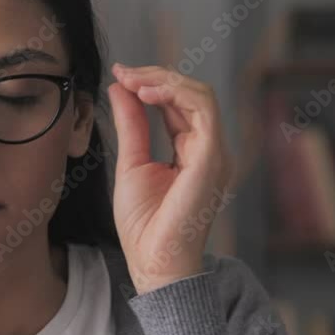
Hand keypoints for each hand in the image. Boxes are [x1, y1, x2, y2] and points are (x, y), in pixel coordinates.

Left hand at [106, 64, 232, 293]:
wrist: (153, 262)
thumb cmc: (144, 224)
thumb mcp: (131, 162)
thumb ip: (132, 124)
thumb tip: (122, 88)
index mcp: (192, 151)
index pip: (179, 104)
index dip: (151, 83)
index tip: (121, 74)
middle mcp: (209, 149)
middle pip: (191, 94)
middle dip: (156, 76)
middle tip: (125, 72)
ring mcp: (214, 153)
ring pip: (200, 95)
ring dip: (164, 80)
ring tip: (133, 79)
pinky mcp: (212, 159)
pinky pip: (203, 111)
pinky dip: (176, 94)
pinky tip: (147, 93)